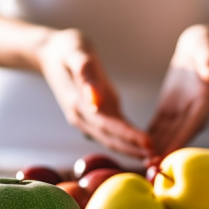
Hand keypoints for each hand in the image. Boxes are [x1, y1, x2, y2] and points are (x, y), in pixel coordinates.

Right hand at [36, 29, 151, 157]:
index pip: (108, 125)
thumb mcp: (75, 53)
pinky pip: (112, 133)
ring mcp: (87, 118)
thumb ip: (85, 74)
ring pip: (111, 140)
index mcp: (79, 104)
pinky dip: (128, 142)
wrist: (49, 53)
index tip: (149, 144)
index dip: (129, 136)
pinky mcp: (94, 115)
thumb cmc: (66, 49)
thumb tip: (94, 100)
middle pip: (111, 139)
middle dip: (134, 150)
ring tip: (155, 158)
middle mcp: (82, 117)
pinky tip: (143, 148)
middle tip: (159, 159)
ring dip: (132, 151)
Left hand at [147, 25, 208, 159]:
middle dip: (167, 153)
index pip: (193, 124)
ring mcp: (182, 113)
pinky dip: (150, 140)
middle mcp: (195, 111)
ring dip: (157, 150)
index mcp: (206, 100)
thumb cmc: (206, 47)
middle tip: (152, 170)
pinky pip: (160, 127)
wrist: (202, 47)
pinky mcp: (171, 109)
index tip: (168, 155)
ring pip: (168, 135)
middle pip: (180, 136)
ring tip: (144, 166)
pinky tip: (138, 151)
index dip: (180, 140)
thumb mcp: (208, 50)